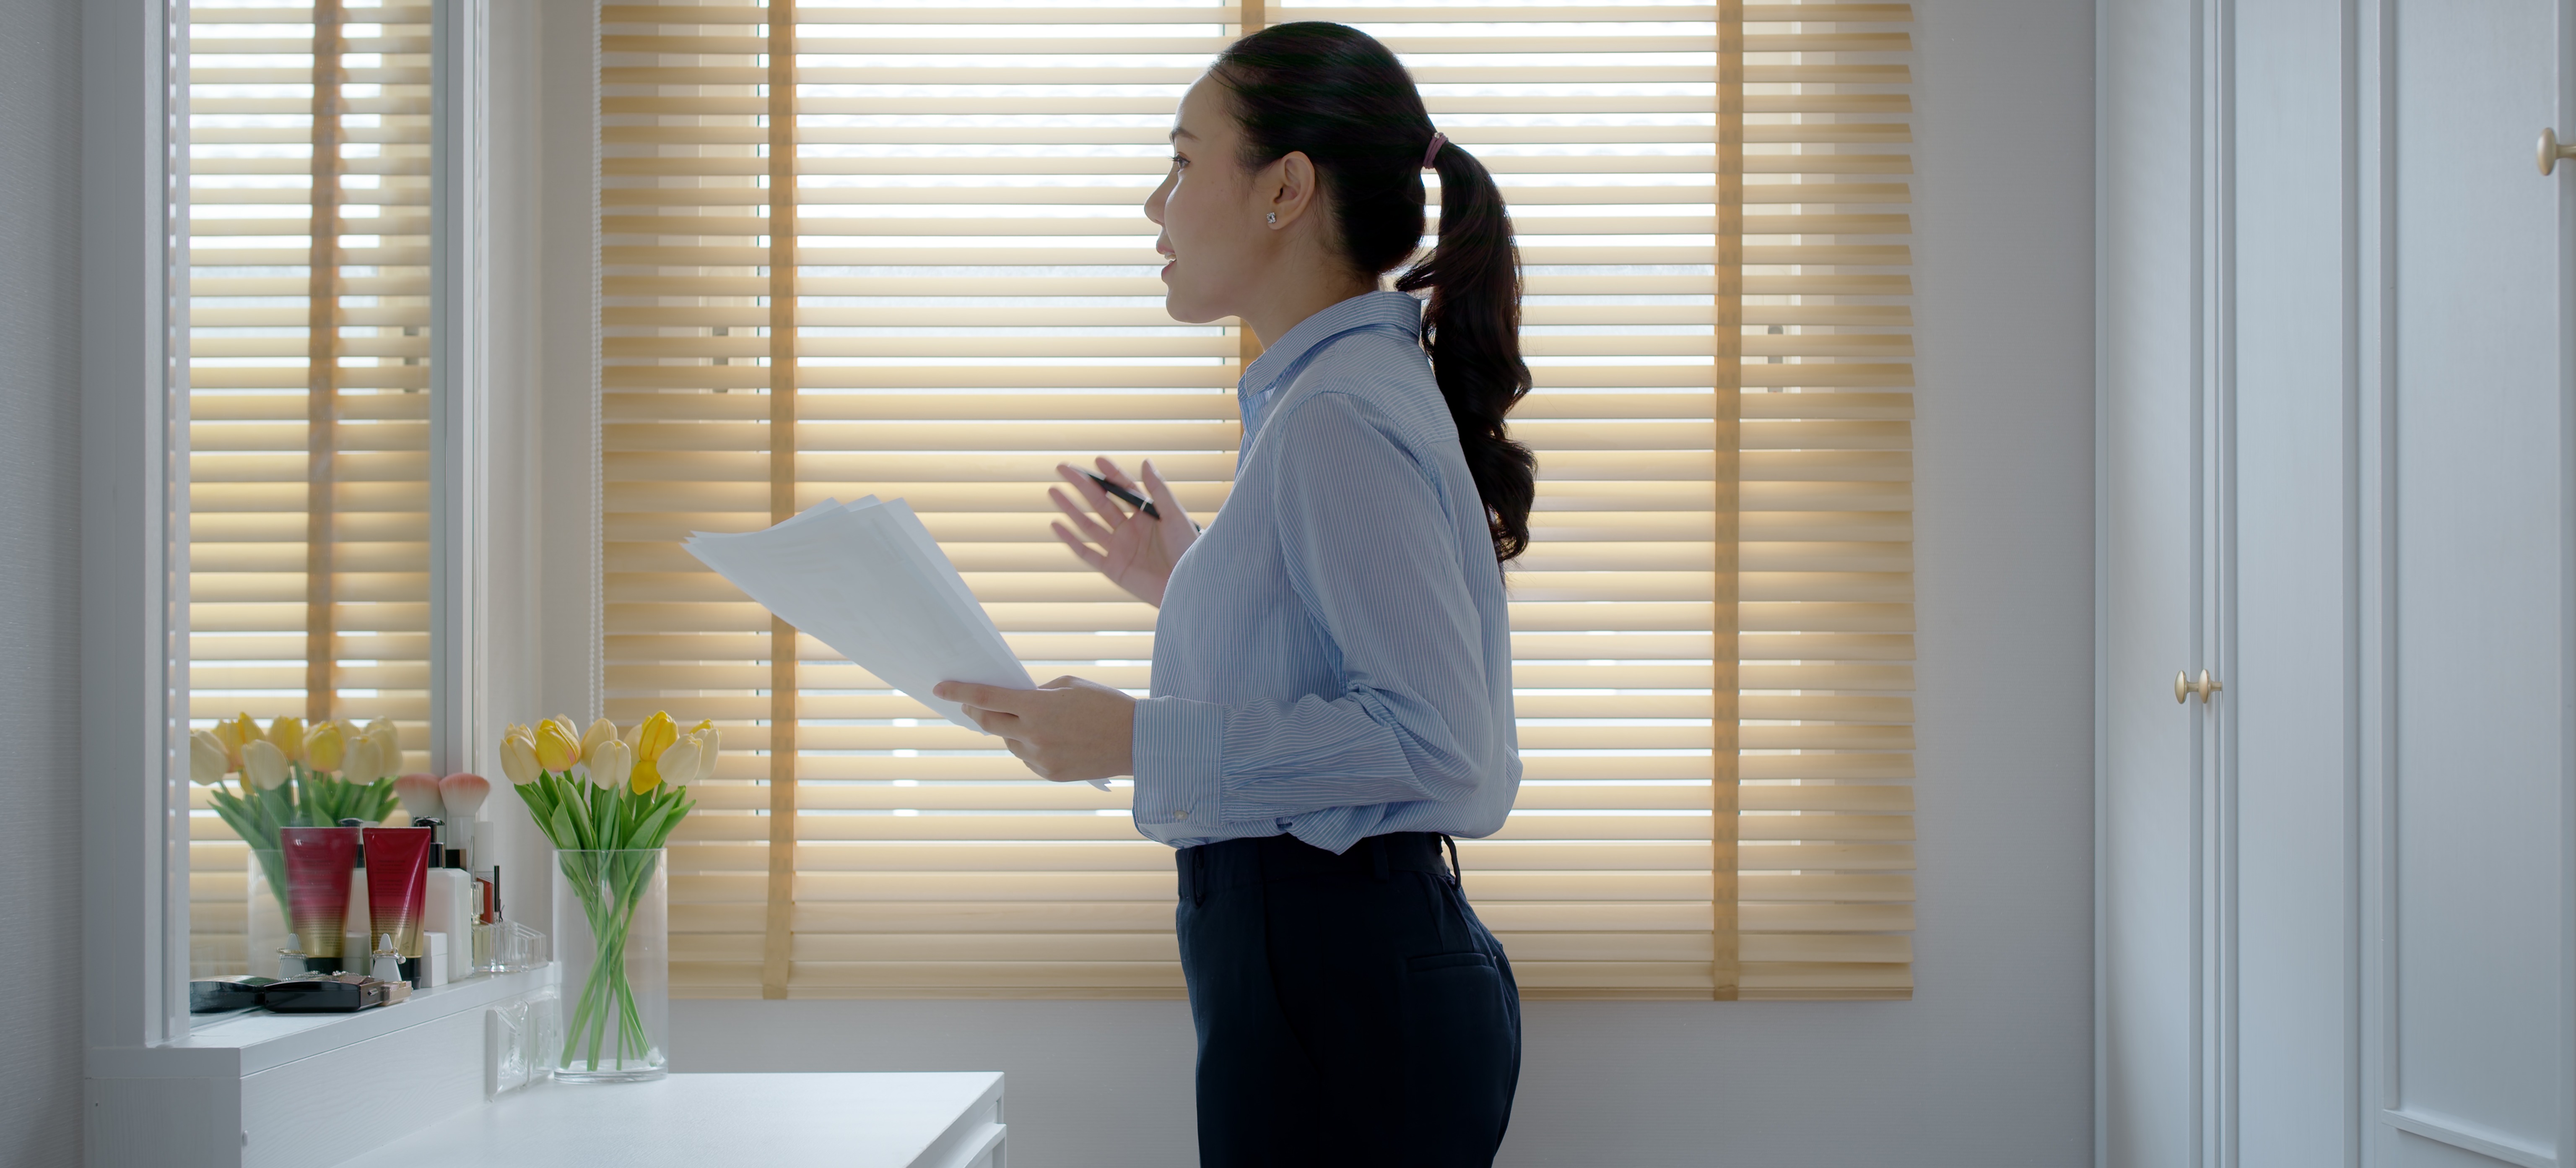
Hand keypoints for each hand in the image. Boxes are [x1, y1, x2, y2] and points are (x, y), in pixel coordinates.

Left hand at [934, 675, 1136, 782]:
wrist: (1137, 741)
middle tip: (971, 705)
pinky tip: (1049, 738)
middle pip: (989, 724)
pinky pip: (1027, 757)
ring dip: (1010, 729)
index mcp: (1037, 708)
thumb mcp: (1068, 686)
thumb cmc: (1105, 705)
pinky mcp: (1049, 774)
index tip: (941, 687)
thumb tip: (1014, 701)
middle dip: (976, 712)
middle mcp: (1033, 736)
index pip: (986, 698)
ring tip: (1031, 719)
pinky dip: (1029, 745)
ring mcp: (1040, 759)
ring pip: (1009, 742)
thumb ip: (1037, 693)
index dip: (960, 692)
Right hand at [1049, 457, 1195, 606]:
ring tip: (1054, 490)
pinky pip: (1087, 552)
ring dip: (1071, 508)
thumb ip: (1159, 491)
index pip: (1123, 489)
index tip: (1097, 460)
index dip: (1110, 474)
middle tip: (1064, 468)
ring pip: (1089, 524)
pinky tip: (1056, 524)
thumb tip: (1145, 462)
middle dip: (1082, 485)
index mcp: (1146, 515)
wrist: (1188, 587)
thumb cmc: (1188, 551)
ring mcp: (1119, 549)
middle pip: (1101, 503)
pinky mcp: (1112, 569)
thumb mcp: (1176, 517)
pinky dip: (1071, 539)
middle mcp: (1130, 530)